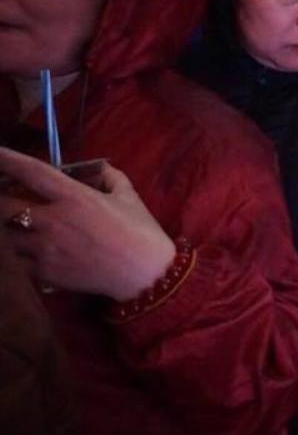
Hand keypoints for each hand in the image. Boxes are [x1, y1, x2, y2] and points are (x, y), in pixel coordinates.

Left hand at [0, 148, 174, 300]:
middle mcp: (53, 220)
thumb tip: (99, 168)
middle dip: (2, 201)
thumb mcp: (129, 197)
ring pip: (7, 236)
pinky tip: (35, 253)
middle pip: (4, 207)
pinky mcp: (44, 273)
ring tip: (24, 228)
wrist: (145, 275)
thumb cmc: (140, 232)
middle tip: (8, 200)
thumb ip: (110, 177)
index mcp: (74, 197)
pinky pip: (18, 261)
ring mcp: (45, 248)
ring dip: (12, 230)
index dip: (7, 160)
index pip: (31, 172)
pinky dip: (22, 255)